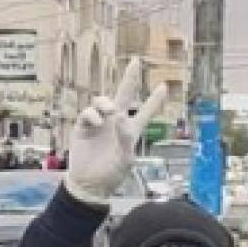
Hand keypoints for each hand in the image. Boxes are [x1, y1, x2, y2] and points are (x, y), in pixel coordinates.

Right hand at [64, 57, 168, 206]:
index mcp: (130, 131)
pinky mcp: (83, 127)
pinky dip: (92, 114)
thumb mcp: (125, 158)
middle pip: (124, 95)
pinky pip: (87, 112)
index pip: (145, 112)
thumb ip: (125, 137)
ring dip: (105, 102)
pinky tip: (97, 122)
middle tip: (136, 61)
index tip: (164, 86)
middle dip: (130, 78)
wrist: (89, 185)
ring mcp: (99, 124)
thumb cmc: (110, 175)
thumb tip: (120, 116)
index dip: (155, 100)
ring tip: (109, 111)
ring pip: (103, 101)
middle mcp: (115, 123)